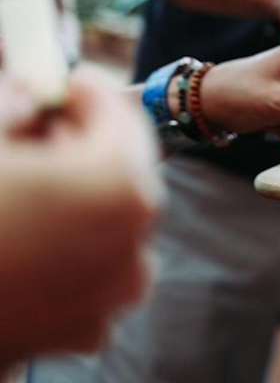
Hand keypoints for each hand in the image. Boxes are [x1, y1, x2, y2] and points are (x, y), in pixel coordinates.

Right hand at [0, 72, 160, 362]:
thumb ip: (13, 104)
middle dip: (85, 145)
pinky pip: (93, 272)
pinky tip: (26, 241)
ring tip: (27, 189)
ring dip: (79, 199)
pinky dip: (71, 250)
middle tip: (41, 129)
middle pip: (123, 171)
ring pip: (112, 223)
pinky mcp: (86, 329)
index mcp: (118, 186)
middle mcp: (134, 242)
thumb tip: (30, 95)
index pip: (123, 117)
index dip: (90, 92)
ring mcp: (114, 293)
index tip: (66, 84)